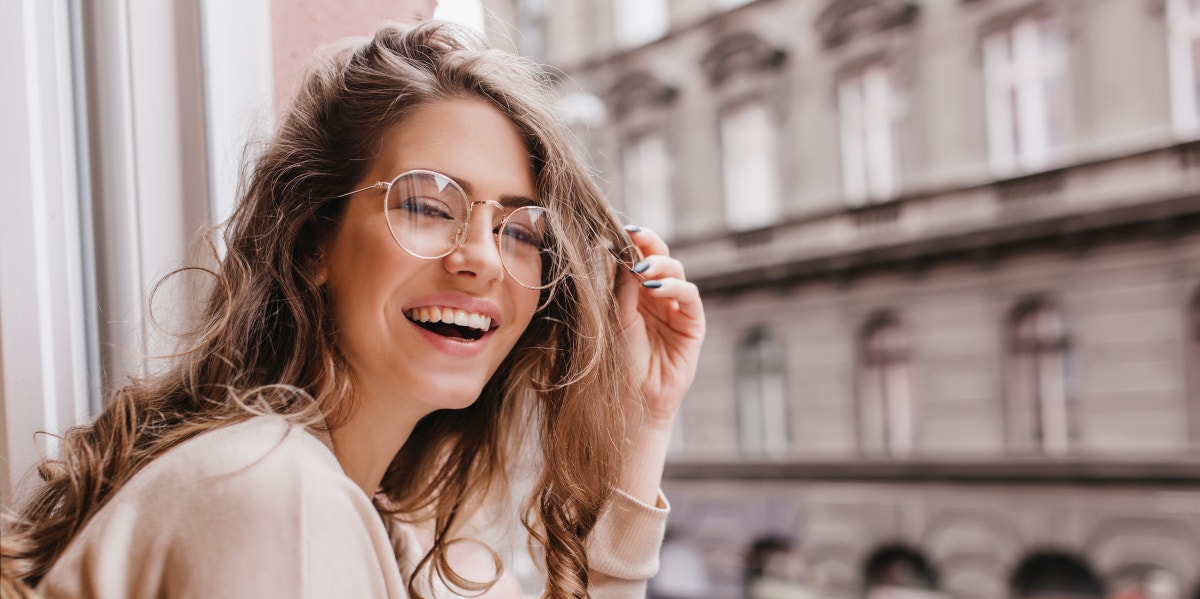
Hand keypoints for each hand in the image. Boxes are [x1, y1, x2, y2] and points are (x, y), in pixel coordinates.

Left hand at [615, 226, 705, 432]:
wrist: (632, 399)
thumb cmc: (617, 361)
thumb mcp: (615, 317)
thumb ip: (622, 286)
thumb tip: (625, 252)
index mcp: (633, 291)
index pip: (637, 257)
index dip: (633, 241)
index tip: (622, 229)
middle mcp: (656, 296)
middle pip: (660, 257)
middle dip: (650, 243)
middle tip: (637, 236)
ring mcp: (676, 308)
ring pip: (676, 272)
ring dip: (661, 265)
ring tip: (643, 269)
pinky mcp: (693, 324)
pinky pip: (690, 297)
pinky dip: (676, 287)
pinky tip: (658, 288)